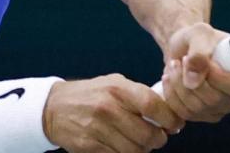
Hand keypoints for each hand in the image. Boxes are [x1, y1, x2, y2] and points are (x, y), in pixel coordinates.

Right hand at [43, 74, 183, 152]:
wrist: (54, 108)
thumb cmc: (91, 94)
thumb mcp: (113, 83)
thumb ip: (138, 94)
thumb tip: (167, 111)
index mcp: (117, 88)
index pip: (152, 105)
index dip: (169, 119)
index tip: (175, 125)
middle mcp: (108, 107)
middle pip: (148, 134)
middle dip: (158, 140)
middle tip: (158, 137)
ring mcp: (98, 128)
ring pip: (135, 150)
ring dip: (142, 150)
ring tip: (140, 142)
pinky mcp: (89, 146)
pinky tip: (123, 147)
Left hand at [159, 23, 229, 121]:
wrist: (185, 48)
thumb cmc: (198, 38)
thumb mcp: (199, 33)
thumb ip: (199, 51)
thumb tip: (193, 80)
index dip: (217, 78)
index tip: (197, 59)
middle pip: (215, 99)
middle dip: (190, 78)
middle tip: (181, 59)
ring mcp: (223, 107)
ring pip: (197, 108)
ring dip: (178, 84)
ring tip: (174, 65)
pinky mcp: (205, 115)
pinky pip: (184, 113)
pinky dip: (171, 94)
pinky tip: (169, 78)